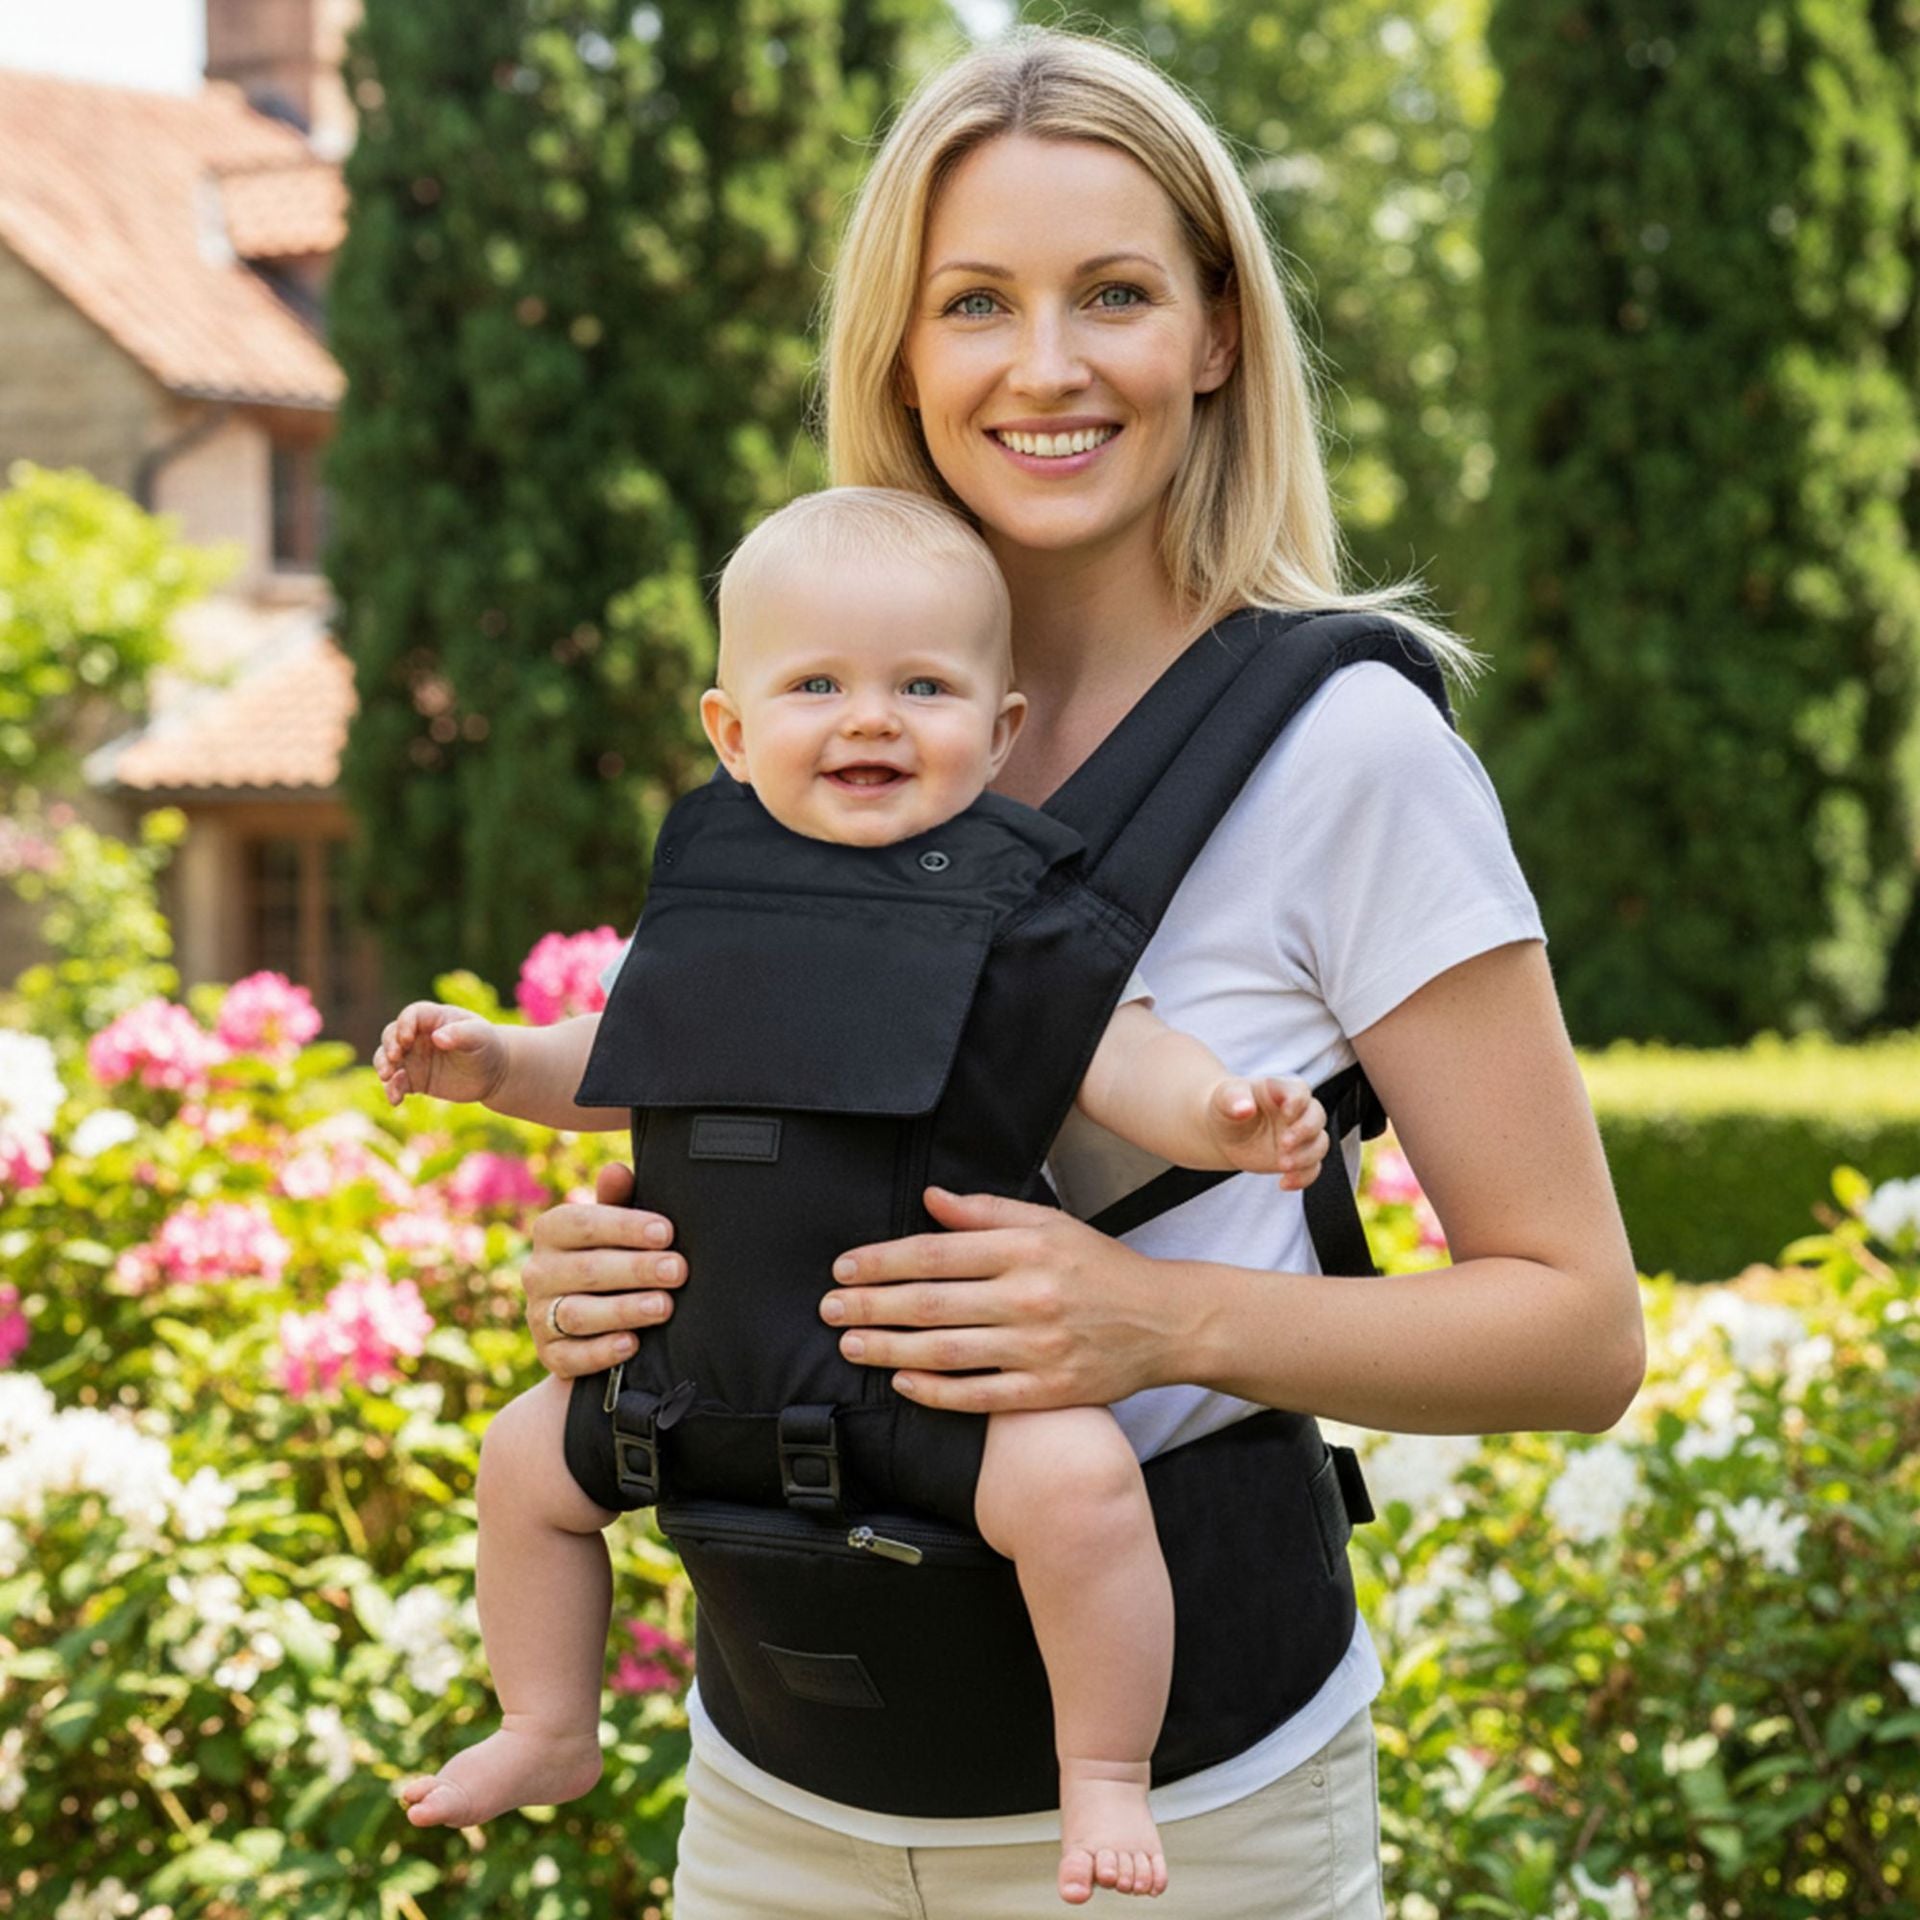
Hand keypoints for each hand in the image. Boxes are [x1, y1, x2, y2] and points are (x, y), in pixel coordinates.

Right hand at [372, 1002, 508, 1107]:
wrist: (493, 1073)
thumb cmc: (487, 1046)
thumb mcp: (479, 1036)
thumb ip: (460, 1034)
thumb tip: (436, 1038)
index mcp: (433, 1018)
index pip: (411, 1015)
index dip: (404, 1025)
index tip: (407, 1040)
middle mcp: (418, 1036)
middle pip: (391, 1034)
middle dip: (389, 1045)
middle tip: (395, 1058)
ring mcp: (413, 1057)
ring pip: (386, 1058)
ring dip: (382, 1066)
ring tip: (388, 1077)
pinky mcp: (414, 1079)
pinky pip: (395, 1084)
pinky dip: (392, 1090)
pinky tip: (396, 1100)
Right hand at [523, 1160, 685, 1378]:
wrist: (596, 1322)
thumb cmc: (614, 1256)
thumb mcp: (616, 1227)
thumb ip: (618, 1200)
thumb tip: (617, 1170)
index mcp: (551, 1231)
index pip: (583, 1223)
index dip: (625, 1227)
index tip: (667, 1232)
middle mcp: (537, 1271)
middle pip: (587, 1270)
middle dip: (637, 1269)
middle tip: (679, 1270)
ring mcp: (539, 1315)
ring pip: (579, 1313)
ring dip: (624, 1310)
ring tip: (664, 1306)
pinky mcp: (548, 1353)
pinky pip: (571, 1356)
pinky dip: (601, 1351)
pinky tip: (631, 1344)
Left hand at [817, 1187, 1183, 1413]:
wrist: (1165, 1320)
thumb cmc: (1099, 1267)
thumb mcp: (1049, 1223)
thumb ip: (986, 1212)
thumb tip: (929, 1200)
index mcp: (1026, 1248)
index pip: (936, 1253)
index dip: (882, 1261)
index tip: (844, 1268)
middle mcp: (1029, 1297)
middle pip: (931, 1303)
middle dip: (871, 1306)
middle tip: (828, 1308)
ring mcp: (1038, 1348)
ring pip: (946, 1352)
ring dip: (889, 1349)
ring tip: (851, 1343)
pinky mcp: (1047, 1390)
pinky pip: (978, 1394)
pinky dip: (934, 1390)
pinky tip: (902, 1380)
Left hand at [1205, 1074, 1328, 1189]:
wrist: (1225, 1132)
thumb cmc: (1228, 1107)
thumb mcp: (1225, 1098)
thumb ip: (1234, 1098)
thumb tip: (1244, 1108)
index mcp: (1282, 1090)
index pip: (1300, 1091)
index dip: (1297, 1102)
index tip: (1286, 1113)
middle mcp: (1297, 1112)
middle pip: (1317, 1117)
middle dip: (1304, 1132)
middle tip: (1284, 1144)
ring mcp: (1300, 1136)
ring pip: (1320, 1144)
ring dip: (1305, 1157)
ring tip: (1282, 1165)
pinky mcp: (1298, 1157)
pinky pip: (1312, 1169)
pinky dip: (1303, 1178)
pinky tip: (1284, 1183)